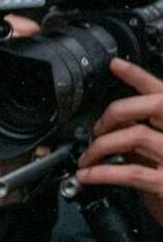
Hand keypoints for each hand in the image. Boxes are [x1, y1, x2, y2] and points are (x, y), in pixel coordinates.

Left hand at [76, 58, 162, 227]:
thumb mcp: (158, 152)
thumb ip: (143, 136)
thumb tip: (112, 128)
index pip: (161, 91)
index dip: (137, 76)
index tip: (115, 65)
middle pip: (150, 105)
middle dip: (115, 113)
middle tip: (97, 129)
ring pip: (134, 136)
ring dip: (101, 146)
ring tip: (87, 159)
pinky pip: (130, 172)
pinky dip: (102, 172)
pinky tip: (88, 175)